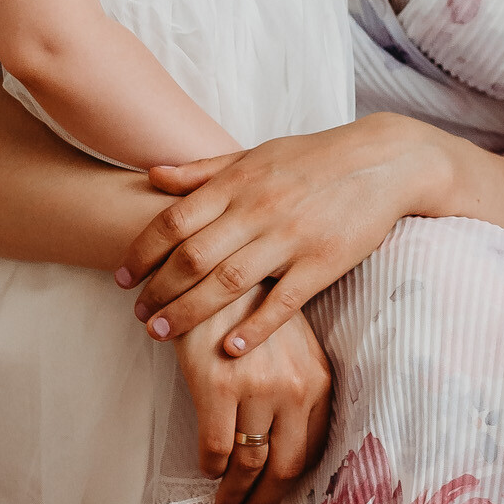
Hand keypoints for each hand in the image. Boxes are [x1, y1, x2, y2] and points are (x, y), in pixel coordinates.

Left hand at [117, 115, 452, 354]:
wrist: (383, 160)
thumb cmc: (313, 158)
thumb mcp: (255, 154)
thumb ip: (203, 170)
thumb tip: (152, 176)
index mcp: (238, 183)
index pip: (174, 221)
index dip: (141, 253)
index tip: (121, 278)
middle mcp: (258, 210)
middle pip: (193, 258)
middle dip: (157, 291)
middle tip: (137, 317)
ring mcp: (291, 238)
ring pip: (228, 283)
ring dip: (188, 313)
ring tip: (160, 335)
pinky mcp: (323, 263)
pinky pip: (283, 302)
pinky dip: (254, 328)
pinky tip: (230, 350)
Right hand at [171, 292, 331, 503]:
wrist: (212, 271)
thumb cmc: (250, 310)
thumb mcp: (291, 345)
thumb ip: (296, 389)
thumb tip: (286, 447)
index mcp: (317, 379)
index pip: (312, 450)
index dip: (292, 484)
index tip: (275, 498)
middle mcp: (294, 388)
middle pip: (285, 466)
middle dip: (265, 500)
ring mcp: (257, 388)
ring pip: (249, 464)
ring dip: (234, 493)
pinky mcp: (217, 387)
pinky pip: (216, 449)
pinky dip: (211, 467)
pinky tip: (207, 469)